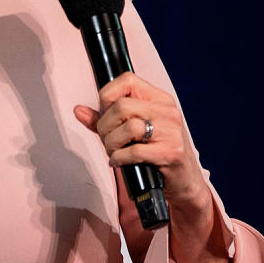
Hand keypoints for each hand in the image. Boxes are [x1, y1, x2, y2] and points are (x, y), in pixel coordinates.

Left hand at [73, 70, 206, 209]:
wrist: (185, 182)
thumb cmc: (157, 154)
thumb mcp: (133, 132)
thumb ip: (104, 119)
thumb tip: (78, 110)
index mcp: (160, 100)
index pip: (127, 80)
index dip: (107, 95)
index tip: (105, 113)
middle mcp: (168, 112)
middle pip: (122, 106)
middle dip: (105, 126)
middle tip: (107, 139)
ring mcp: (172, 132)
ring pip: (128, 127)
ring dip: (112, 143)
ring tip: (114, 151)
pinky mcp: (171, 153)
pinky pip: (134, 151)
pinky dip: (120, 158)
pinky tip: (119, 161)